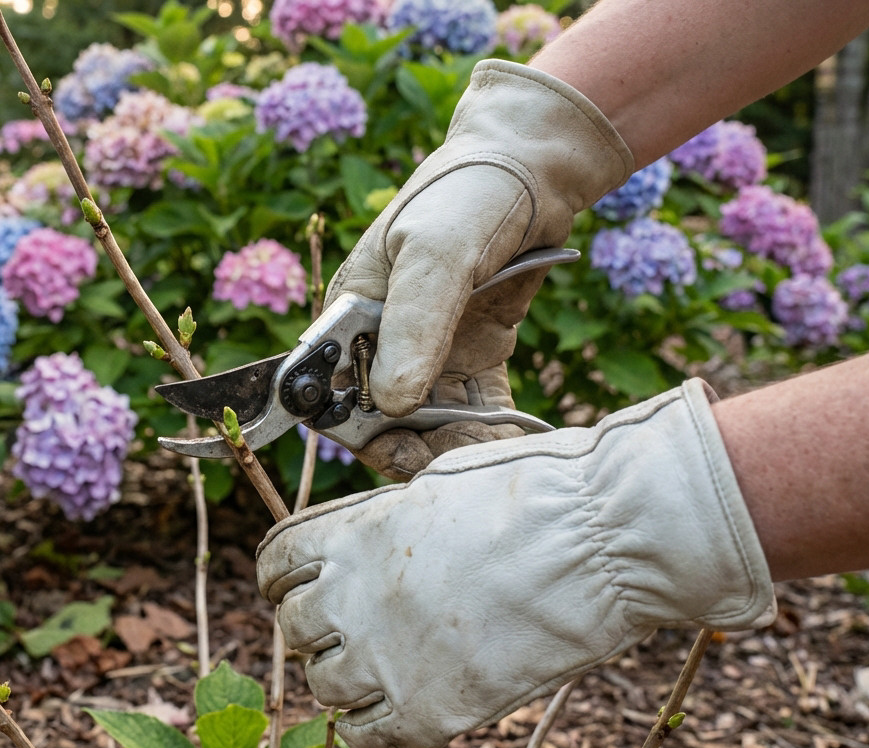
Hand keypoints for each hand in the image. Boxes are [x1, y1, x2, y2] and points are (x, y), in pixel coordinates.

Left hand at [257, 380, 774, 747]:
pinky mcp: (430, 712)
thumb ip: (385, 521)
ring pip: (324, 684)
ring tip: (379, 665)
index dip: (281, 575)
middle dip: (315, 625)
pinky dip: (372, 727)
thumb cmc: (533, 493)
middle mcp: (352, 598)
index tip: (293, 583)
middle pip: (294, 627)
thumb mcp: (436, 484)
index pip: (274, 563)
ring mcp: (386, 660)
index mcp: (351, 535)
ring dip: (342, 675)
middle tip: (347, 625)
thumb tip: (369, 540)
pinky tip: (395, 711)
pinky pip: (368, 737)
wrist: (601, 539)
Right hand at [330, 60, 631, 479]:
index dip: (356, 430)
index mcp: (351, 314)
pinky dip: (489, 430)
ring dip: (455, 445)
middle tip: (458, 460)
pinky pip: (475, 408)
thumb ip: (413, 328)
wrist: (536, 166)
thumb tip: (390, 404)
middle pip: (382, 418)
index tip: (399, 449)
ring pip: (430, 422)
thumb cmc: (467, 195)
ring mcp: (432, 348)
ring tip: (494, 452)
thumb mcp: (435, 255)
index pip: (332, 391)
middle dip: (414, 446)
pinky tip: (512, 440)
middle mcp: (384, 338)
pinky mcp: (476, 353)